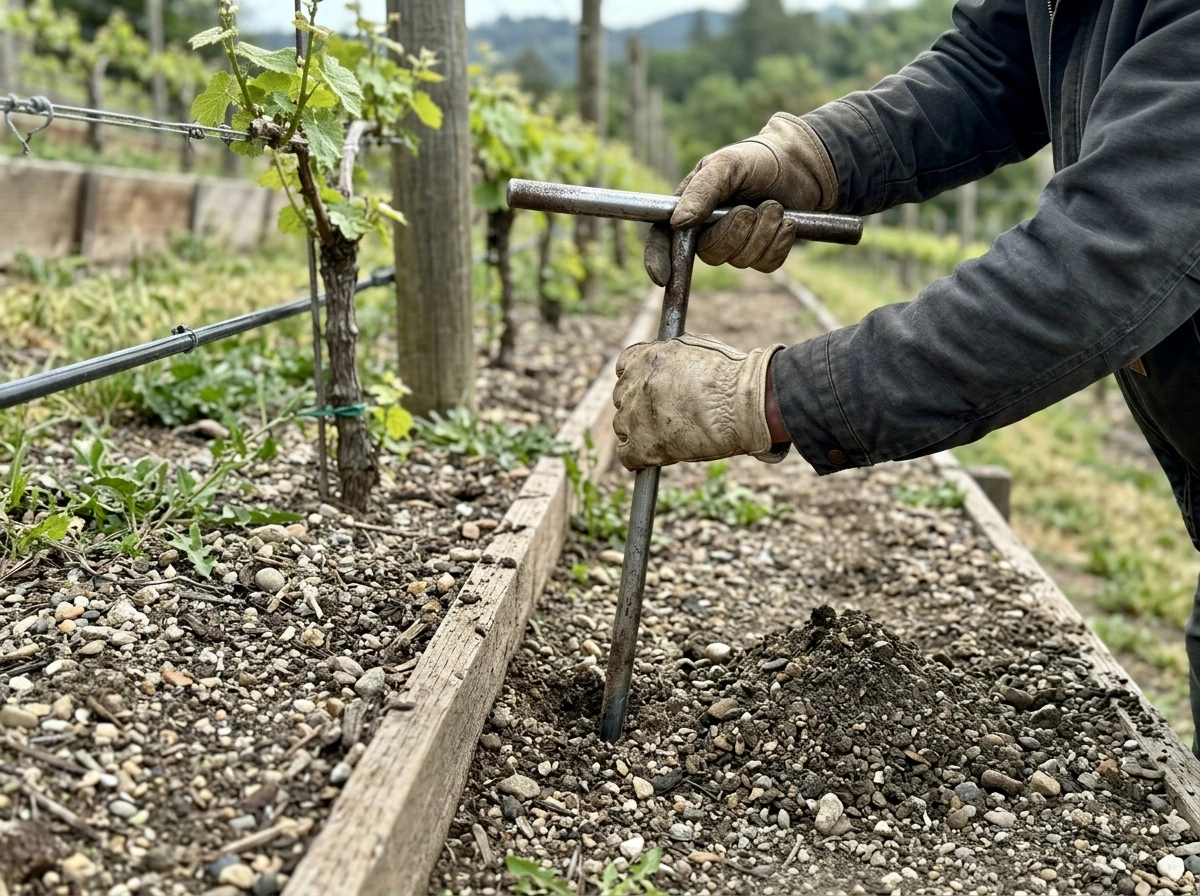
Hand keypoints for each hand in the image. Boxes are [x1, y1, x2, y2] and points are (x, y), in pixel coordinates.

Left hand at [613, 334, 784, 470]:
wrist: (742, 404)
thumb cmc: (730, 376)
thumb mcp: (695, 347)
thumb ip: (671, 356)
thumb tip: (671, 364)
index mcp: (644, 358)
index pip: (624, 368)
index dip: (638, 381)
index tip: (650, 390)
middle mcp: (633, 384)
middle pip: (622, 399)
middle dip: (639, 406)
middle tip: (661, 416)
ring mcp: (634, 416)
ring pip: (623, 427)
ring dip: (639, 432)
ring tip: (665, 436)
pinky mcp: (641, 446)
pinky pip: (626, 456)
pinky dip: (637, 458)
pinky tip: (652, 458)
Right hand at [644, 113, 836, 286]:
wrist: (800, 165)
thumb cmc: (757, 159)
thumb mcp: (727, 164)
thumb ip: (702, 191)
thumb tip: (678, 223)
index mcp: (690, 207)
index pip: (664, 238)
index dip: (658, 259)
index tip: (662, 276)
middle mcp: (708, 230)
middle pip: (709, 255)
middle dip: (734, 233)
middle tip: (750, 208)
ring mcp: (736, 244)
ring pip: (741, 261)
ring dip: (762, 232)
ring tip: (773, 206)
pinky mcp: (762, 253)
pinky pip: (765, 264)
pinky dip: (778, 242)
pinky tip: (785, 222)